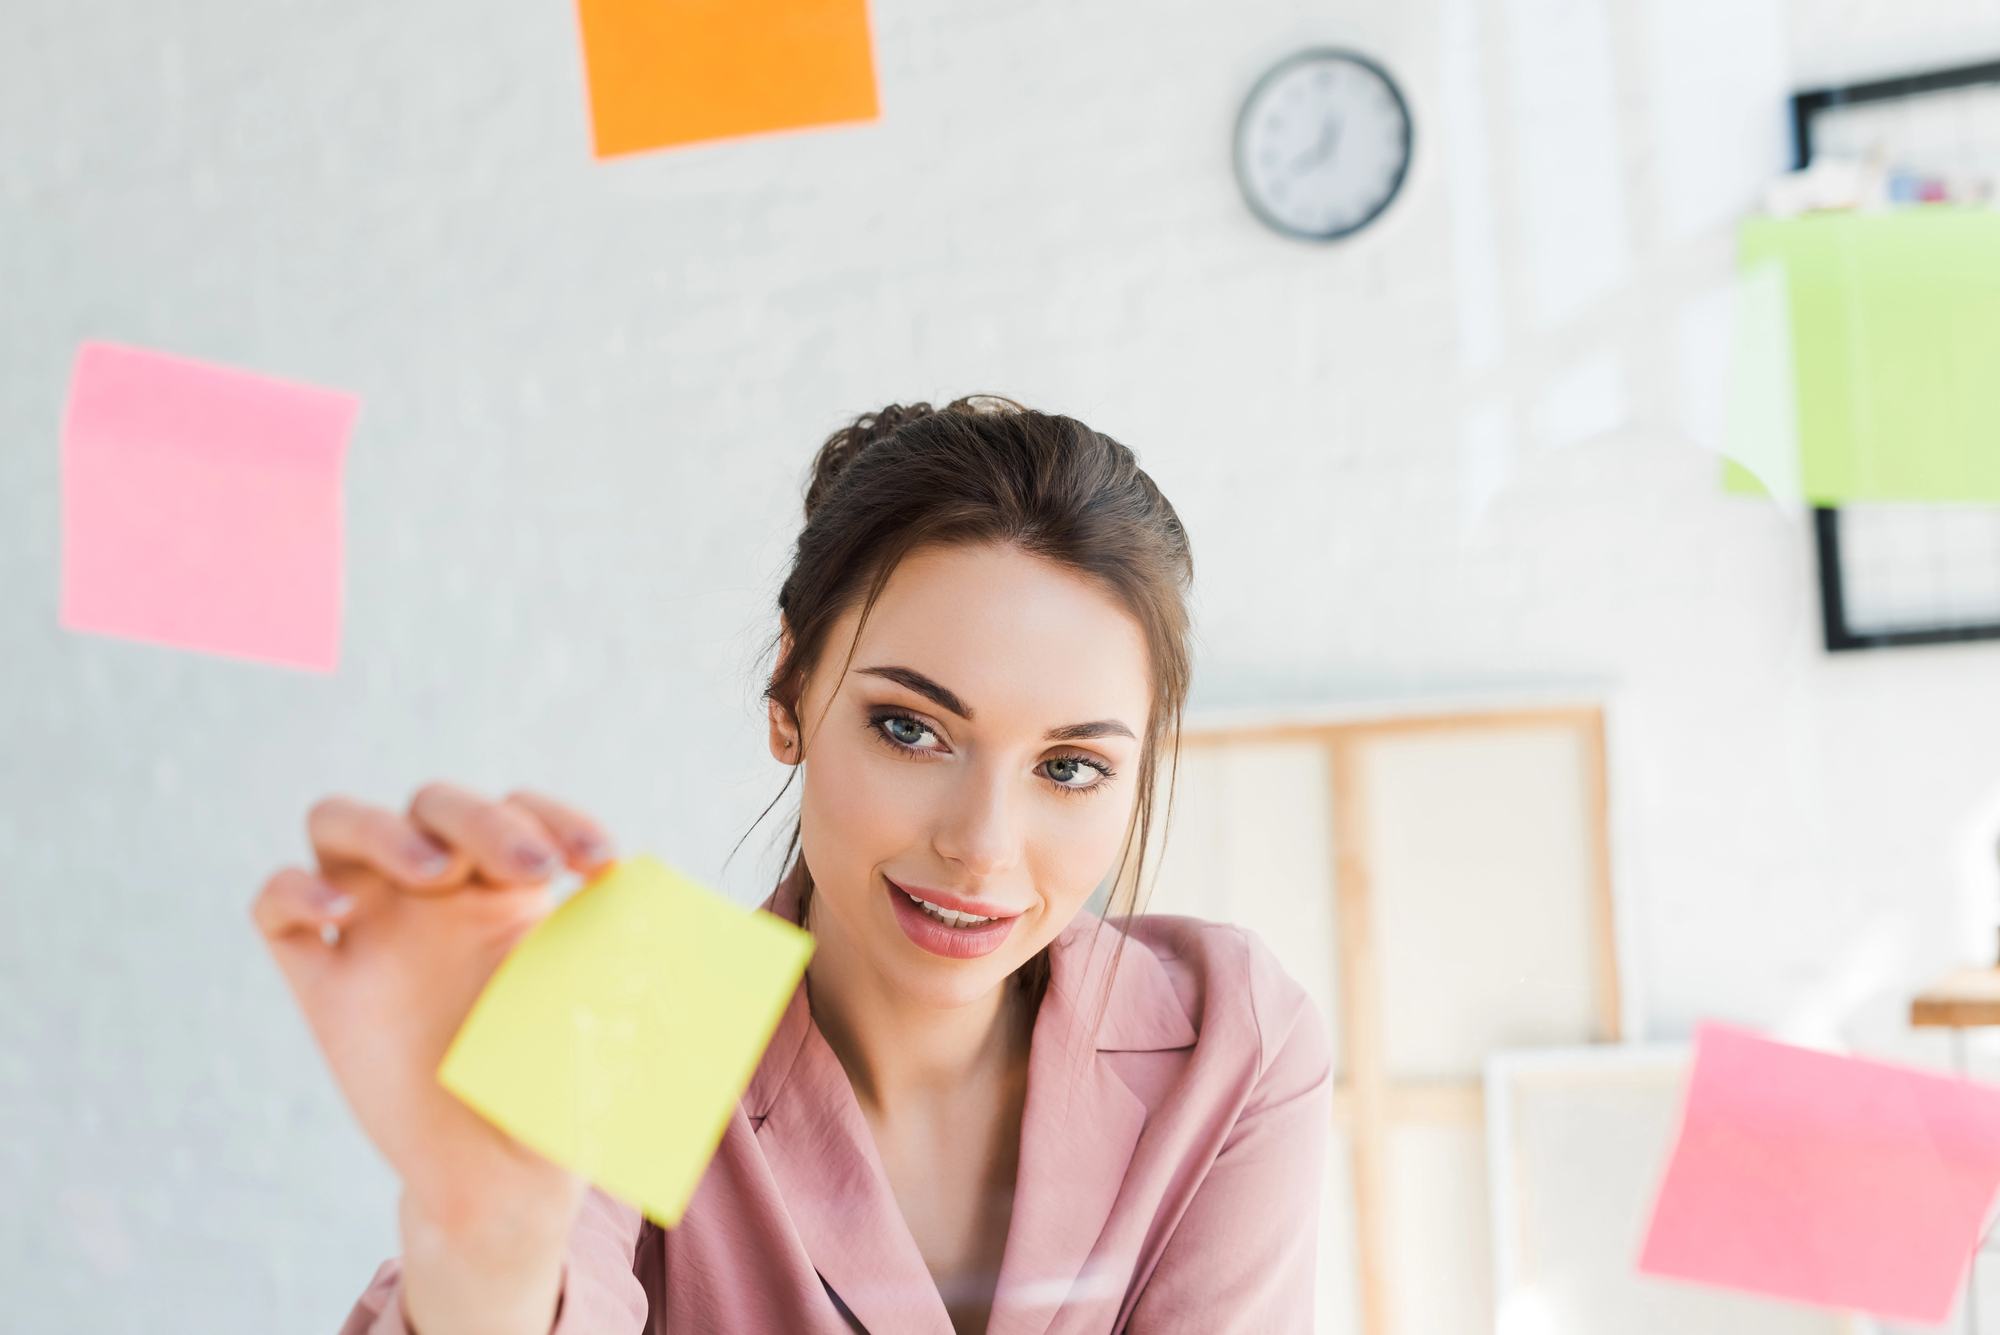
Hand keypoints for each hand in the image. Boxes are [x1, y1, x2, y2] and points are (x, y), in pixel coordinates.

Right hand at [253, 784, 616, 1334]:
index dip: (559, 819)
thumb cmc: (554, 1087)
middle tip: (533, 869)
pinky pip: (275, 909)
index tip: (601, 865)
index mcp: (508, 889)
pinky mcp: (322, 982)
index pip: (522, 812)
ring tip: (434, 871)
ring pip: (340, 824)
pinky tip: (336, 914)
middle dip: (484, 820)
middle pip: (435, 804)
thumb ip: (614, 976)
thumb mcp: (599, 1025)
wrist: (492, 1172)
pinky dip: (294, 892)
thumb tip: (650, 942)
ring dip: (385, 831)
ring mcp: (373, 928)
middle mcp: (435, 893)